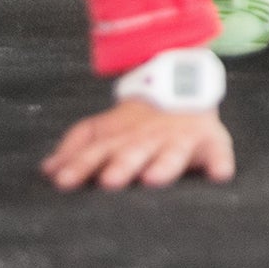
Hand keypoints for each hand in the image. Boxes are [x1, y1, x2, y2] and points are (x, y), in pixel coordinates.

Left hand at [43, 102, 235, 190]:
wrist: (181, 85)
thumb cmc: (135, 123)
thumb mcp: (102, 130)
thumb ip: (76, 150)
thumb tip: (48, 171)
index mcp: (119, 139)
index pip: (95, 153)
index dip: (79, 167)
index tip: (64, 182)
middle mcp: (148, 140)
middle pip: (133, 153)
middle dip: (122, 166)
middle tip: (110, 181)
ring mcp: (180, 140)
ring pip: (172, 153)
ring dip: (164, 165)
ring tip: (155, 178)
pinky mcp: (210, 141)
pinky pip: (218, 152)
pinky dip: (220, 162)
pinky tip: (220, 175)